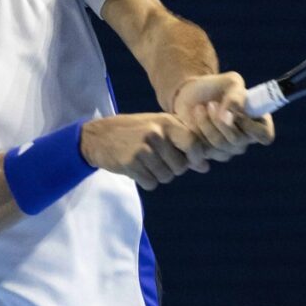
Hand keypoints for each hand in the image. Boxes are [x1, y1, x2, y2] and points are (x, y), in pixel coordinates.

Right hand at [80, 113, 210, 189]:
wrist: (99, 135)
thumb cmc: (134, 131)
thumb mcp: (159, 129)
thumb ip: (183, 144)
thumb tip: (206, 167)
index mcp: (167, 122)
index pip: (193, 143)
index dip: (196, 157)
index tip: (190, 161)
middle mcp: (156, 133)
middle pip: (180, 166)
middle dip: (173, 169)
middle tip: (159, 161)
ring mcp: (143, 148)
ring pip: (166, 177)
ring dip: (158, 176)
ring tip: (146, 163)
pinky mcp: (131, 162)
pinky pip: (151, 183)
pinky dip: (146, 181)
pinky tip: (137, 169)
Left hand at [170, 71, 274, 162]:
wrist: (191, 93)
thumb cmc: (216, 86)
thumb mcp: (231, 82)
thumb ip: (236, 96)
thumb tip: (231, 116)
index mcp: (258, 122)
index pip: (265, 136)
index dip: (252, 128)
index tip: (238, 115)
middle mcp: (245, 139)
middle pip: (237, 142)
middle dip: (220, 121)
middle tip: (210, 104)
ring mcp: (227, 150)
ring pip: (218, 147)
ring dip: (205, 124)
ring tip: (199, 108)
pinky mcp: (207, 153)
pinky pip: (201, 151)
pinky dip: (194, 133)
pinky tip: (191, 121)